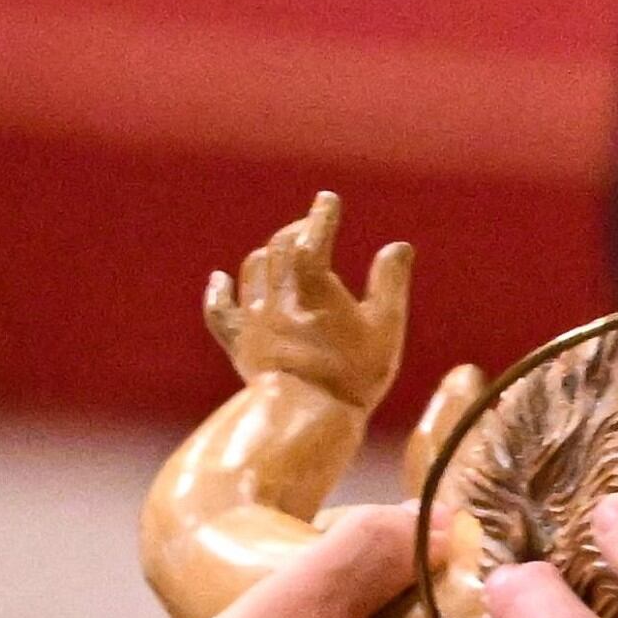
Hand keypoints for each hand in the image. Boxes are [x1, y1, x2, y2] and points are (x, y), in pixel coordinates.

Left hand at [203, 191, 411, 410]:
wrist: (304, 418)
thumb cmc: (352, 375)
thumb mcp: (385, 328)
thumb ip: (390, 283)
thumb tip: (398, 247)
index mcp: (313, 284)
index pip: (314, 235)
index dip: (321, 215)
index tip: (327, 200)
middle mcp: (278, 294)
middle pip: (279, 246)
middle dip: (297, 230)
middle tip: (312, 229)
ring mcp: (254, 318)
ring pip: (253, 269)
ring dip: (269, 255)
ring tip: (283, 255)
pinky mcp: (240, 345)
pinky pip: (221, 311)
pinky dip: (220, 291)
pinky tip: (220, 279)